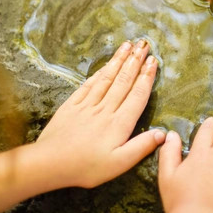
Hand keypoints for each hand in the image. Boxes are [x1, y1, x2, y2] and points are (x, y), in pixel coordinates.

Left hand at [35, 40, 164, 188]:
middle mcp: (105, 109)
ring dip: (118, 60)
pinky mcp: (72, 105)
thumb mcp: (119, 163)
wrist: (49, 163)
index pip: (137, 95)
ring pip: (107, 78)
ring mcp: (87, 105)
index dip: (146, 77)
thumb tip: (162, 133)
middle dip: (135, 61)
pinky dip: (99, 73)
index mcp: (119, 123)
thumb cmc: (87, 167)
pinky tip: (105, 66)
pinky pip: (88, 85)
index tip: (153, 61)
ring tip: (127, 45)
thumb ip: (141, 147)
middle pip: (123, 81)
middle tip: (144, 44)